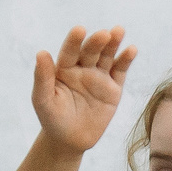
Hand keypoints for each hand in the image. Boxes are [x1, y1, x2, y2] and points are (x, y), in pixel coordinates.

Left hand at [32, 26, 136, 154]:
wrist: (70, 140)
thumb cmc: (52, 119)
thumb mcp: (43, 100)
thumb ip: (42, 78)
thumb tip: (41, 52)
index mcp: (64, 68)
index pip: (69, 51)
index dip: (74, 41)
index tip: (79, 30)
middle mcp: (82, 68)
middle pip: (91, 51)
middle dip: (97, 42)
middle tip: (104, 34)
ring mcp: (99, 76)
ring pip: (107, 56)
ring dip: (113, 44)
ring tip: (118, 31)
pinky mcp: (113, 88)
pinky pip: (119, 71)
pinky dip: (125, 60)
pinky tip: (131, 50)